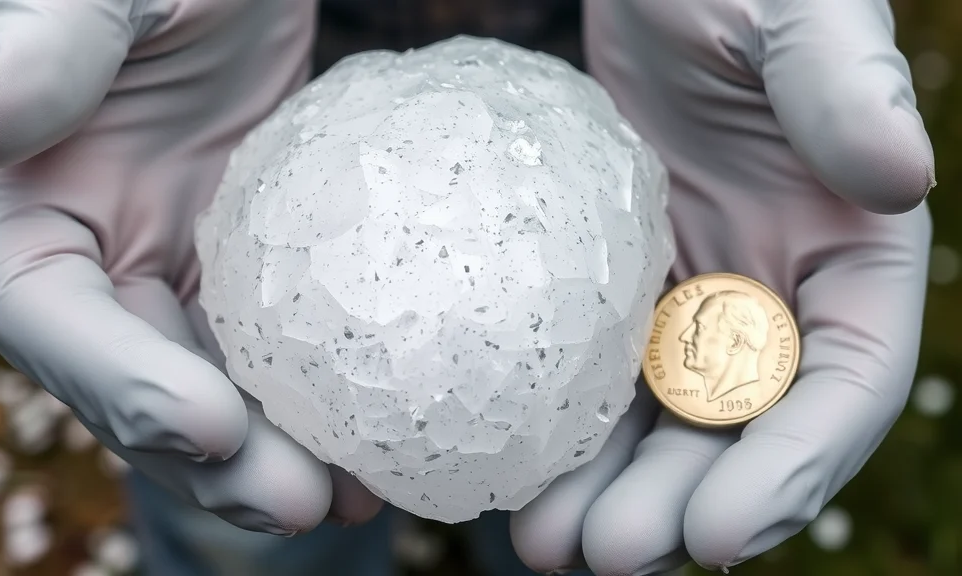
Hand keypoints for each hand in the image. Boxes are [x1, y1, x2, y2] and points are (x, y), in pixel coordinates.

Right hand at [0, 0, 382, 533]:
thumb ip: (44, 44)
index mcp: (30, 218)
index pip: (55, 325)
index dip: (123, 389)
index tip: (213, 426)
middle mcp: (99, 266)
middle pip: (144, 389)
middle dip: (215, 459)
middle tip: (304, 504)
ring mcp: (181, 274)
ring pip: (218, 387)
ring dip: (276, 453)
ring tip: (355, 497)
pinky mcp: (256, 268)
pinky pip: (284, 346)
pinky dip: (323, 395)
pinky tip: (386, 429)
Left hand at [511, 0, 934, 572]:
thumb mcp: (798, 12)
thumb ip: (844, 85)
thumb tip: (901, 172)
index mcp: (849, 250)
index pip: (843, 385)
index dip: (791, 469)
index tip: (717, 535)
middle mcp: (773, 288)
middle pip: (740, 425)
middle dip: (681, 505)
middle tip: (606, 556)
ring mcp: (689, 289)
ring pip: (660, 416)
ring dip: (610, 489)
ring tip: (542, 545)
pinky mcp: (614, 277)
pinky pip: (593, 365)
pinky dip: (562, 424)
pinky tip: (510, 465)